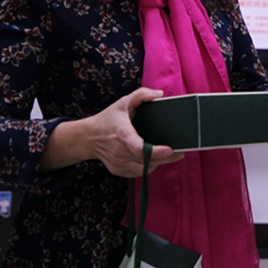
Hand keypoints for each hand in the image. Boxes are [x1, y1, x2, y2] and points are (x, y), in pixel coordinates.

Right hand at [41, 87, 181, 176]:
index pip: (140, 148)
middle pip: (147, 161)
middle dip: (166, 158)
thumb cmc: (107, 120)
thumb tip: (159, 94)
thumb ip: (141, 95)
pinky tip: (152, 159)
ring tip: (167, 155)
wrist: (88, 137)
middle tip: (180, 153)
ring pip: (144, 169)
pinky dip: (147, 167)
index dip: (156, 151)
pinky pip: (138, 172)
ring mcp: (118, 163)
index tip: (170, 150)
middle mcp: (120, 151)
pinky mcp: (118, 170)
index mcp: (122, 134)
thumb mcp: (123, 102)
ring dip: (157, 163)